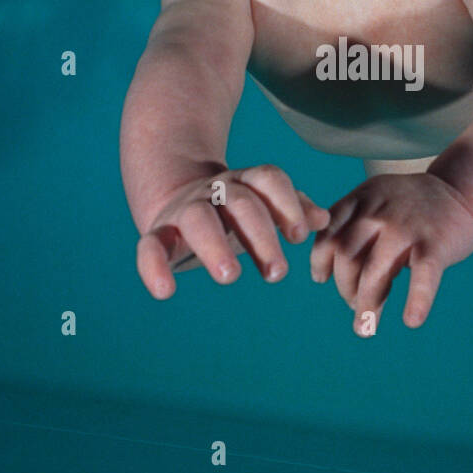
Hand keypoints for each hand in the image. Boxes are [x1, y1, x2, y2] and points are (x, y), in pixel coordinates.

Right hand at [136, 164, 329, 299]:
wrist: (175, 198)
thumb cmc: (232, 212)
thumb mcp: (263, 207)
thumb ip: (292, 210)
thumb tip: (322, 219)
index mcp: (245, 183)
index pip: (268, 180)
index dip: (286, 204)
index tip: (298, 236)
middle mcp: (216, 191)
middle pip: (240, 202)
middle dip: (260, 234)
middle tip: (278, 273)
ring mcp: (185, 209)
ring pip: (198, 218)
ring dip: (214, 246)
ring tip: (231, 277)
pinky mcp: (159, 232)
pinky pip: (150, 245)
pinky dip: (153, 267)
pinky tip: (164, 292)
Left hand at [310, 173, 472, 333]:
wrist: (460, 192)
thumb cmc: (411, 208)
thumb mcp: (376, 200)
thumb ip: (350, 227)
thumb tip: (326, 275)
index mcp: (362, 199)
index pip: (328, 234)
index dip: (320, 261)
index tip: (321, 278)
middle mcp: (380, 211)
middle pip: (347, 257)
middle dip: (345, 288)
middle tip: (354, 305)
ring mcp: (408, 227)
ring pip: (375, 272)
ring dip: (367, 306)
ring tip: (365, 328)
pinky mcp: (436, 244)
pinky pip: (422, 277)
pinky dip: (417, 301)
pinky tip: (412, 320)